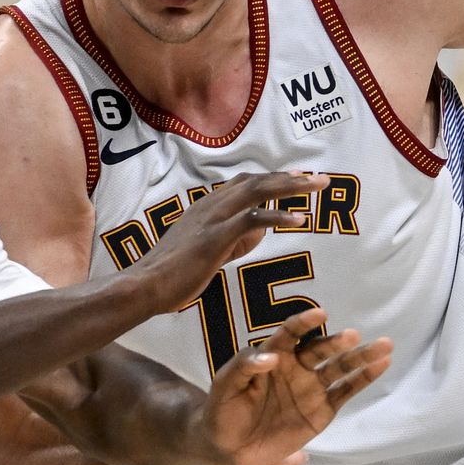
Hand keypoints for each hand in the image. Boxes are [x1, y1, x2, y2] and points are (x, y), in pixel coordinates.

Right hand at [129, 171, 328, 311]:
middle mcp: (210, 205)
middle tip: (318, 178)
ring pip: (257, 191)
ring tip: (317, 186)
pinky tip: (299, 221)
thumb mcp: (204, 250)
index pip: (244, 183)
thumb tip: (253, 233)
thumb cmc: (171, 275)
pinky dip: (278, 217)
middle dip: (290, 178)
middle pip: (256, 181)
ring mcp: (212, 219)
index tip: (297, 178)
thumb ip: (228, 238)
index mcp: (206, 207)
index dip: (273, 179)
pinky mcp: (215, 237)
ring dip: (291, 187)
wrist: (144, 286)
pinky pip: (252, 220)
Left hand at [204, 308, 391, 464]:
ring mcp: (312, 388)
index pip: (291, 333)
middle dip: (338, 342)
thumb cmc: (223, 408)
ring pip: (341, 368)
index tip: (320, 314)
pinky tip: (381, 365)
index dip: (304, 323)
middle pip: (322, 350)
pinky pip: (346, 391)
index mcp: (274, 355)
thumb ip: (244, 366)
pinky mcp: (323, 410)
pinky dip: (363, 379)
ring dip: (362, 356)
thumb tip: (270, 356)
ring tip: (385, 346)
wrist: (228, 446)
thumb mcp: (224, 385)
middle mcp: (297, 367)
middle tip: (354, 336)